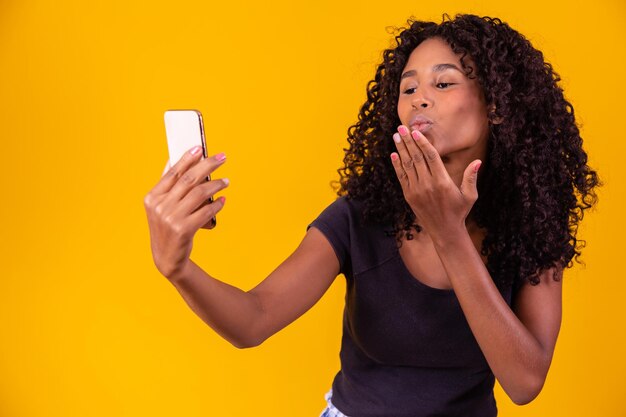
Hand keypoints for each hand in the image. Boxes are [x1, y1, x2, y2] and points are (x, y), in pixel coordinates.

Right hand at [144, 146, 228, 278]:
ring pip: (199, 193)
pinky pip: (206, 211)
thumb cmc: (168, 228)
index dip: (187, 158)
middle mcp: (160, 206)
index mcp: (152, 197)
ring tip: (226, 181)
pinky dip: (216, 204)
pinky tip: (223, 200)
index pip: (172, 173)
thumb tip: (173, 160)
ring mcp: (171, 218)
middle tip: (222, 157)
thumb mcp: (161, 207)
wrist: (167, 258)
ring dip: (216, 184)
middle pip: (188, 179)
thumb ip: (167, 186)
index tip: (200, 147)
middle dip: (207, 165)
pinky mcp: (184, 229)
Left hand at [390, 125, 480, 242]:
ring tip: (396, 136)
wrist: (444, 231)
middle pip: (416, 158)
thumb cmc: (459, 211)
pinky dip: (397, 165)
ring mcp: (416, 190)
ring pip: (407, 165)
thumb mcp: (470, 196)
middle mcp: (427, 184)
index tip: (415, 131)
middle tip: (401, 127)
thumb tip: (478, 162)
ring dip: (401, 150)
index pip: (430, 157)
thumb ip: (471, 178)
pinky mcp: (409, 196)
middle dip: (408, 141)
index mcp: (442, 182)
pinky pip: (402, 177)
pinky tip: (393, 154)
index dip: (422, 143)